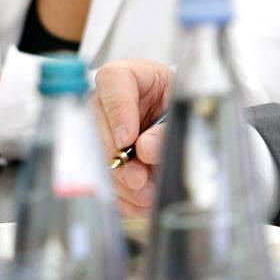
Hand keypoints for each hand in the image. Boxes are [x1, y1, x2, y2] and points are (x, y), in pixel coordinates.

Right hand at [93, 58, 172, 216]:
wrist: (181, 121)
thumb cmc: (182, 104)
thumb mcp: (182, 109)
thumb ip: (168, 127)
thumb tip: (146, 148)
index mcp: (131, 75)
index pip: (113, 81)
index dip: (118, 111)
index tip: (127, 140)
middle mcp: (108, 100)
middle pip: (98, 123)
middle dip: (118, 158)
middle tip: (138, 178)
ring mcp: (101, 128)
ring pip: (96, 155)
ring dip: (120, 182)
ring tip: (146, 196)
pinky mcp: (103, 156)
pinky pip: (103, 177)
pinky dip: (122, 195)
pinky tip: (139, 204)